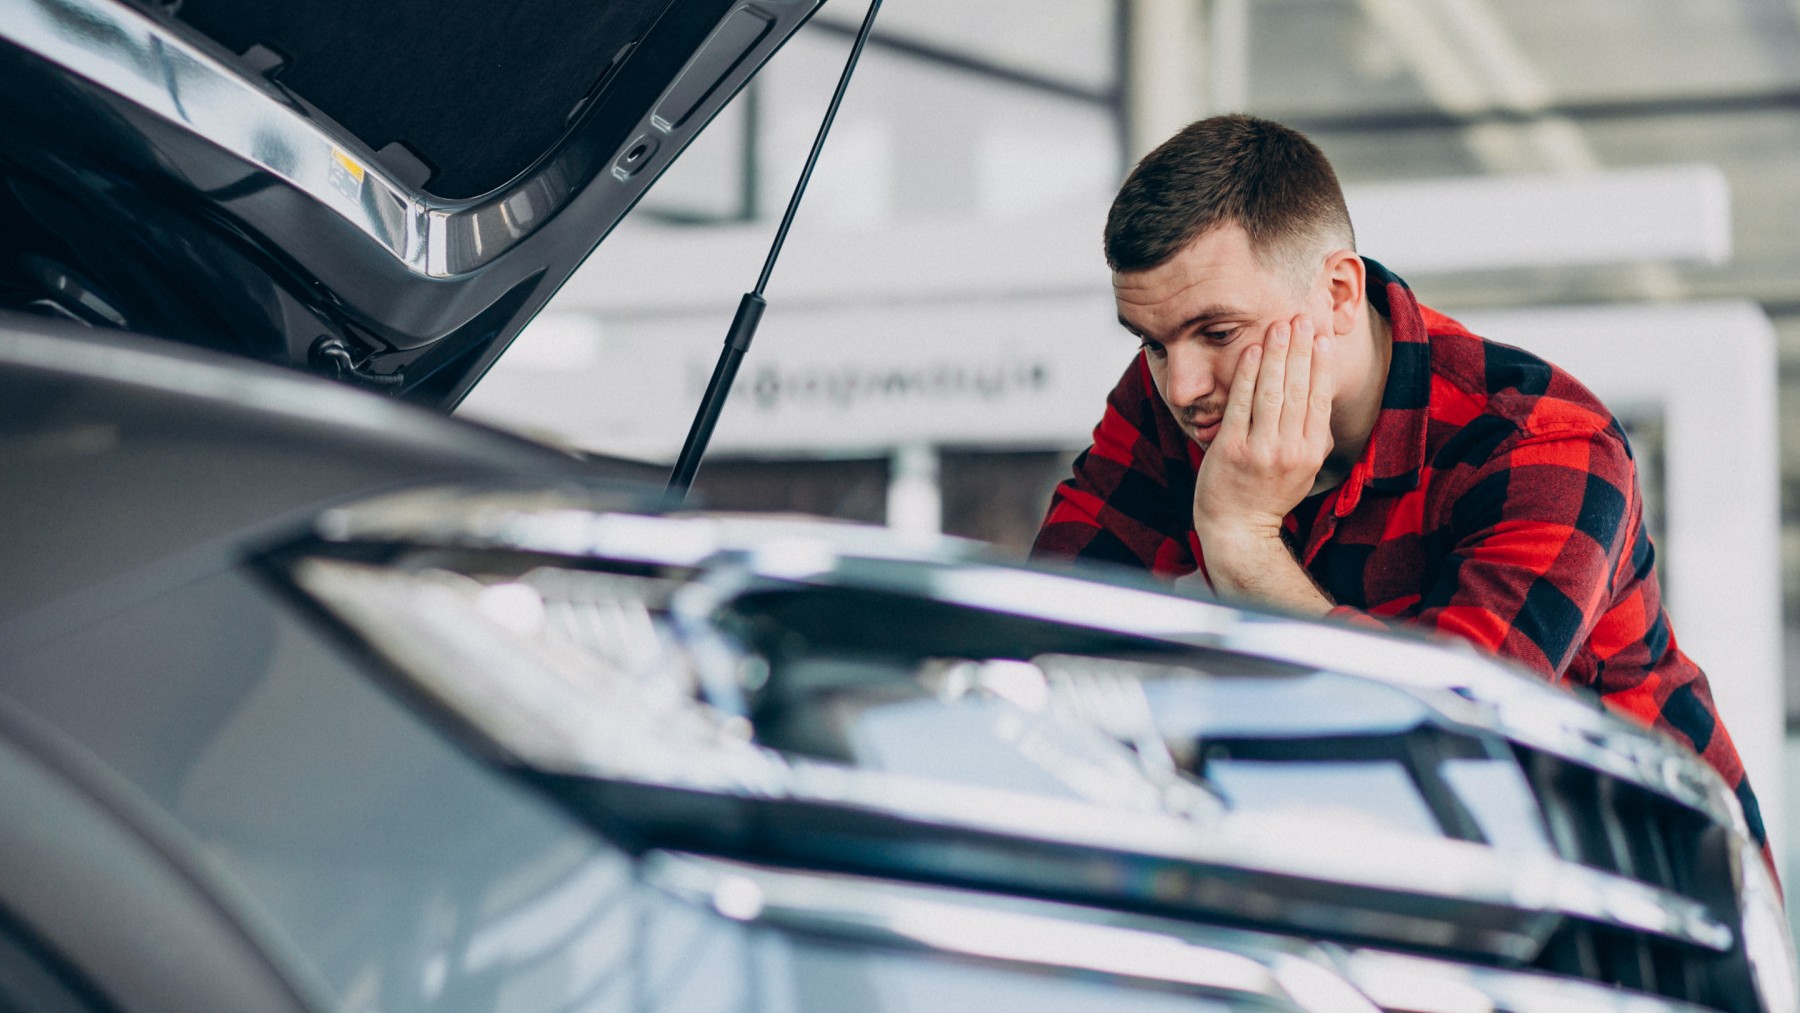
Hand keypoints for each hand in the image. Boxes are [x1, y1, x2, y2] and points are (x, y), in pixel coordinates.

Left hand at [1192, 314, 1334, 557]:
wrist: (1237, 530)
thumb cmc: (1269, 494)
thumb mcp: (1304, 470)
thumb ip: (1313, 437)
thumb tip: (1320, 399)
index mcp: (1311, 452)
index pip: (1318, 398)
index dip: (1320, 364)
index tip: (1321, 336)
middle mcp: (1289, 450)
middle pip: (1297, 389)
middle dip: (1300, 349)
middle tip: (1302, 317)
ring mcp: (1259, 450)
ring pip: (1271, 392)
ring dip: (1276, 355)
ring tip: (1279, 326)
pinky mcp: (1230, 449)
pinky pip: (1240, 404)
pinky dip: (1246, 375)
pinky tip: (1251, 351)